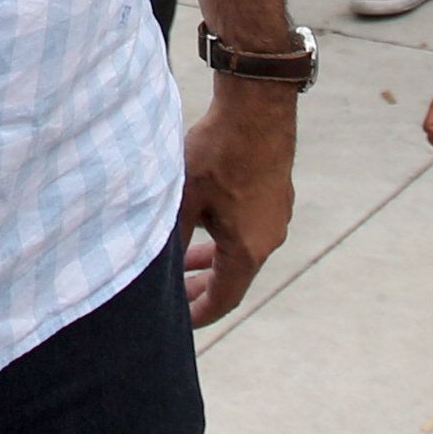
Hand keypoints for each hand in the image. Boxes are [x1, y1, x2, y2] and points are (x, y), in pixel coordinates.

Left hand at [177, 83, 296, 326]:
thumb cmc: (217, 154)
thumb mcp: (183, 200)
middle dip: (202, 288)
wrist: (256, 110)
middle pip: (233, 278)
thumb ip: (173, 239)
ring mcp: (276, 217)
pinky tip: (203, 224)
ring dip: (212, 259)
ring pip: (240, 251)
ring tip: (184, 262)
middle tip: (174, 296)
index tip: (179, 323)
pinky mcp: (275, 196)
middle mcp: (268, 239)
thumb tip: (157, 269)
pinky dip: (223, 237)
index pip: (223, 299)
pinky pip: (248, 229)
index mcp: (248, 249)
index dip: (198, 314)